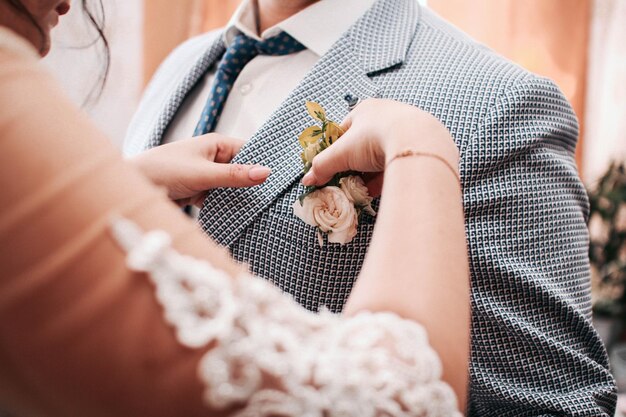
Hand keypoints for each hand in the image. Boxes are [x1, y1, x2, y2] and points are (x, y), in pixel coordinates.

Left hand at [129, 134, 270, 206]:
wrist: (131, 188)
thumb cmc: (162, 170)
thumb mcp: (203, 173)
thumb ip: (234, 175)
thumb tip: (265, 172)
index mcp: (215, 143)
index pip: (248, 151)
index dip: (263, 163)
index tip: (281, 178)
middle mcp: (212, 158)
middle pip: (241, 171)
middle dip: (253, 184)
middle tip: (275, 199)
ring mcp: (205, 176)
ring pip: (231, 187)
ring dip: (240, 198)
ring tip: (262, 210)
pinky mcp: (198, 193)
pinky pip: (219, 200)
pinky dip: (226, 207)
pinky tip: (239, 218)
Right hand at [302, 99, 457, 193]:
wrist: (418, 144)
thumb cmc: (375, 139)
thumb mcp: (342, 153)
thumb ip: (322, 166)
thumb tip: (307, 180)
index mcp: (366, 110)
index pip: (344, 131)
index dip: (335, 151)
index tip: (329, 169)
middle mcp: (386, 117)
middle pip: (362, 146)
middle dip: (352, 166)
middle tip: (344, 182)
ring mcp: (405, 133)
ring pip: (380, 158)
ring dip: (368, 175)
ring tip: (359, 191)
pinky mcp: (417, 150)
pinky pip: (396, 166)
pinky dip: (385, 179)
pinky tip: (377, 192)